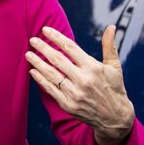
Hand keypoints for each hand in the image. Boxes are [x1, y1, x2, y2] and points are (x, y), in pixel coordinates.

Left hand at [26, 25, 134, 144]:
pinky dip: (40, 80)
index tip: (45, 30)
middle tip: (32, 40)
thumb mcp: (114, 66)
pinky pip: (51, 89)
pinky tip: (33, 71)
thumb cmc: (114, 88)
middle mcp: (83, 80)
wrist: (115, 118)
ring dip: (37, 63)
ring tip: (28, 54)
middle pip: (58, 60)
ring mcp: (75, 93)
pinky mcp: (68, 105)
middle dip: (43, 48)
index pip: (70, 48)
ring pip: (51, 74)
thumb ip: (109, 45)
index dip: (56, 37)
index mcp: (93, 68)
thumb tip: (111, 26)